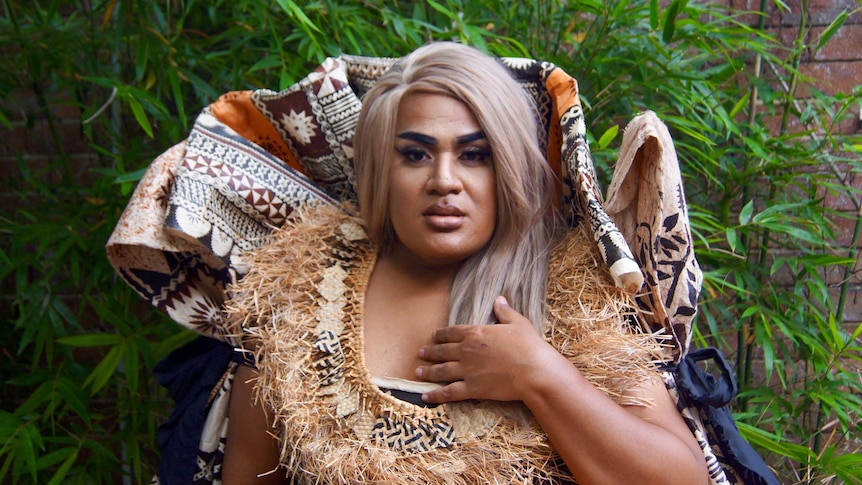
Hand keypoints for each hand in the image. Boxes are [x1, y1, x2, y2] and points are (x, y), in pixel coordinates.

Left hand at [416, 296, 559, 402]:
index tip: (433, 336)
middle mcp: (466, 351)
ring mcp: (467, 371)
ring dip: (428, 372)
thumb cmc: (529, 346)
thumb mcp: (518, 323)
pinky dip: (435, 395)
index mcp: (476, 333)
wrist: (534, 371)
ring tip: (418, 373)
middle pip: (442, 351)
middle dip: (430, 352)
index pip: (452, 332)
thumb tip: (499, 299)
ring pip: (441, 371)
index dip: (441, 334)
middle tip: (420, 353)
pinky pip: (448, 393)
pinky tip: (425, 397)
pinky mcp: (471, 389)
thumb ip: (505, 312)